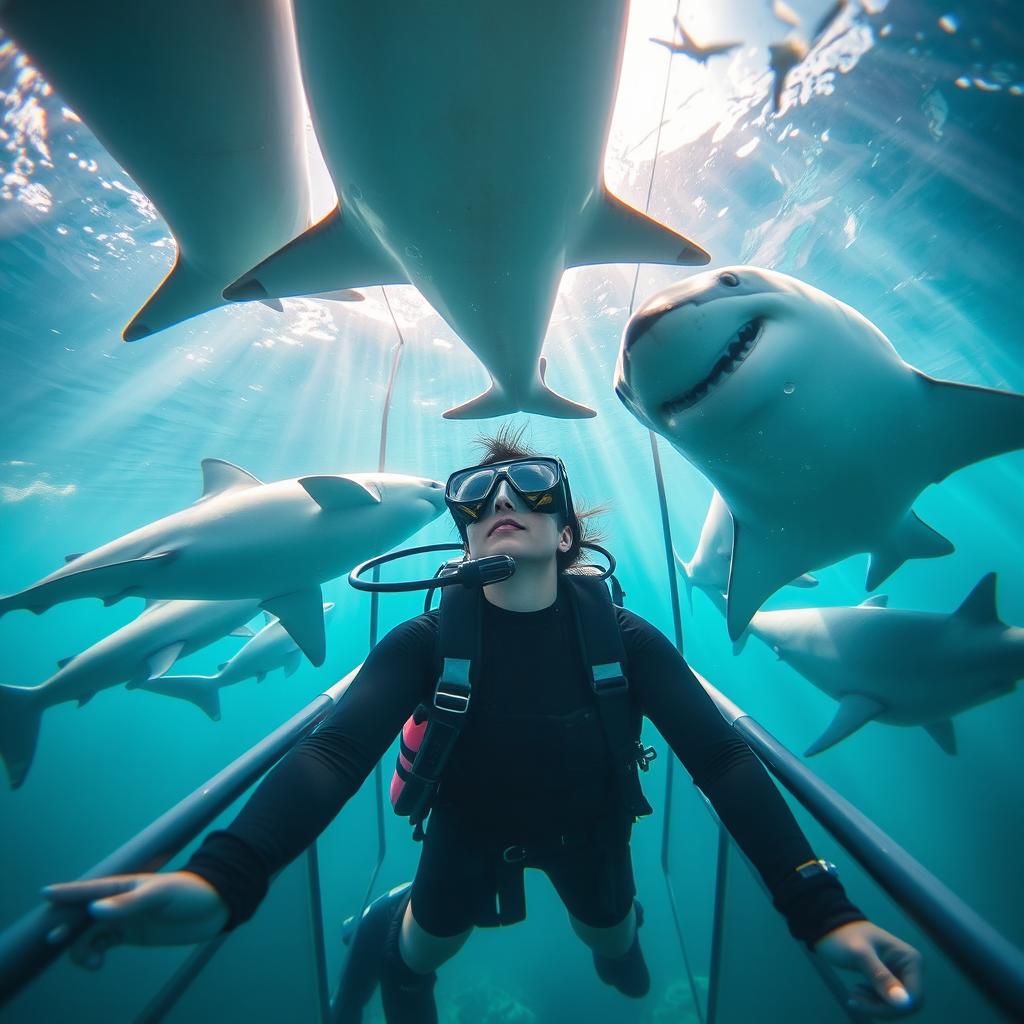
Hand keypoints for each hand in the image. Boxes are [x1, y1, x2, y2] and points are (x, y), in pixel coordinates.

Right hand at [42, 871, 229, 969]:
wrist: (215, 907)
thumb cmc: (190, 892)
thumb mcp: (162, 895)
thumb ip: (128, 904)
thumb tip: (93, 911)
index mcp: (126, 884)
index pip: (91, 888)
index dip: (67, 893)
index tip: (44, 895)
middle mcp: (120, 901)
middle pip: (83, 915)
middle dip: (67, 928)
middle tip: (56, 941)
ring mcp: (124, 918)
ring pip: (89, 934)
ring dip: (81, 948)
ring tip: (91, 963)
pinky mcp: (132, 934)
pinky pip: (102, 944)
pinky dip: (93, 954)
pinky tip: (96, 964)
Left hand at [813, 920, 922, 1017]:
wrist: (831, 929)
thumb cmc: (844, 937)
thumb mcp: (860, 955)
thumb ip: (880, 976)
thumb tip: (902, 1002)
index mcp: (911, 959)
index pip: (913, 997)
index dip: (893, 1008)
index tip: (867, 1006)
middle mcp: (911, 968)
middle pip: (905, 1004)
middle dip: (881, 1007)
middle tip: (855, 1000)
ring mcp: (901, 975)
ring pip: (896, 1006)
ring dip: (874, 1006)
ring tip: (853, 994)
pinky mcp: (890, 981)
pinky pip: (887, 1001)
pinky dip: (872, 1002)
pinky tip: (856, 992)